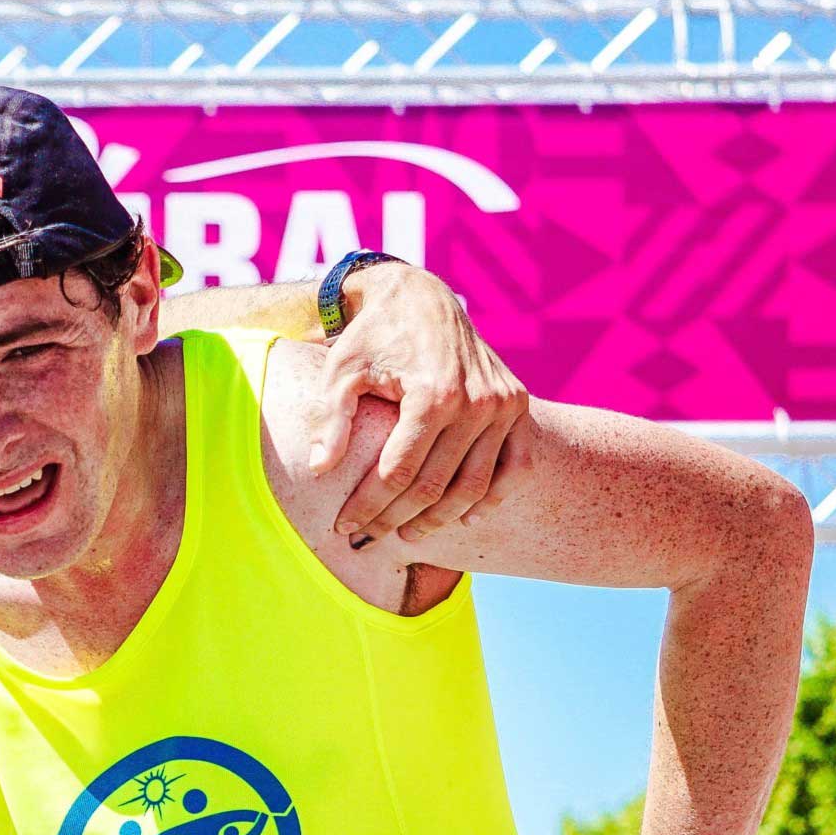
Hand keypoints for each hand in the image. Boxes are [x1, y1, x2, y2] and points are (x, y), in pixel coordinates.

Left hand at [300, 263, 529, 547]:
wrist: (421, 297)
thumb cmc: (373, 336)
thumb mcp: (342, 370)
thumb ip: (331, 419)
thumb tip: (318, 470)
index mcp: (434, 393)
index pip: (399, 471)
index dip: (369, 505)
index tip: (345, 525)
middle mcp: (476, 402)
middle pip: (435, 485)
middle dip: (397, 518)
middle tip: (369, 537)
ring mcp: (502, 405)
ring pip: (475, 485)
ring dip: (442, 518)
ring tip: (409, 534)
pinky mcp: (517, 404)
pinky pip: (514, 465)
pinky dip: (493, 495)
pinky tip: (466, 517)